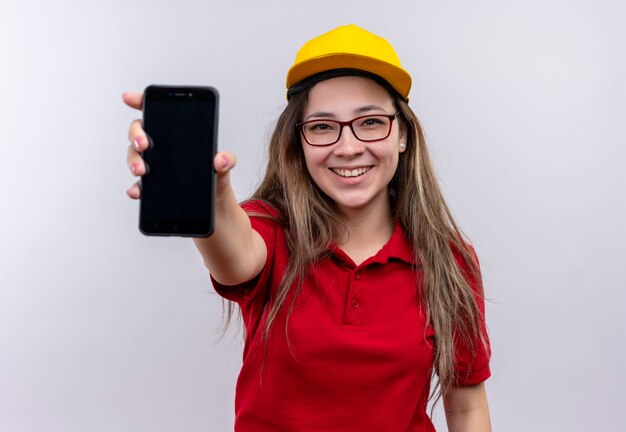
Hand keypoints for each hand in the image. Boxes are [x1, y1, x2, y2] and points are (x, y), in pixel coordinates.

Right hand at [122, 91, 236, 199]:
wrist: (216, 208)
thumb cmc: (217, 181)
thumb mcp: (225, 168)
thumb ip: (226, 160)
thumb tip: (220, 159)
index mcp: (179, 136)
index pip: (157, 113)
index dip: (141, 102)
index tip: (129, 98)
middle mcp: (163, 149)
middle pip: (140, 133)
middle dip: (136, 134)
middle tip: (143, 143)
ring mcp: (156, 167)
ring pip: (135, 156)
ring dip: (134, 161)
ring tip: (141, 170)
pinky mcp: (154, 188)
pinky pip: (140, 185)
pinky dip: (136, 188)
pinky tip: (137, 191)